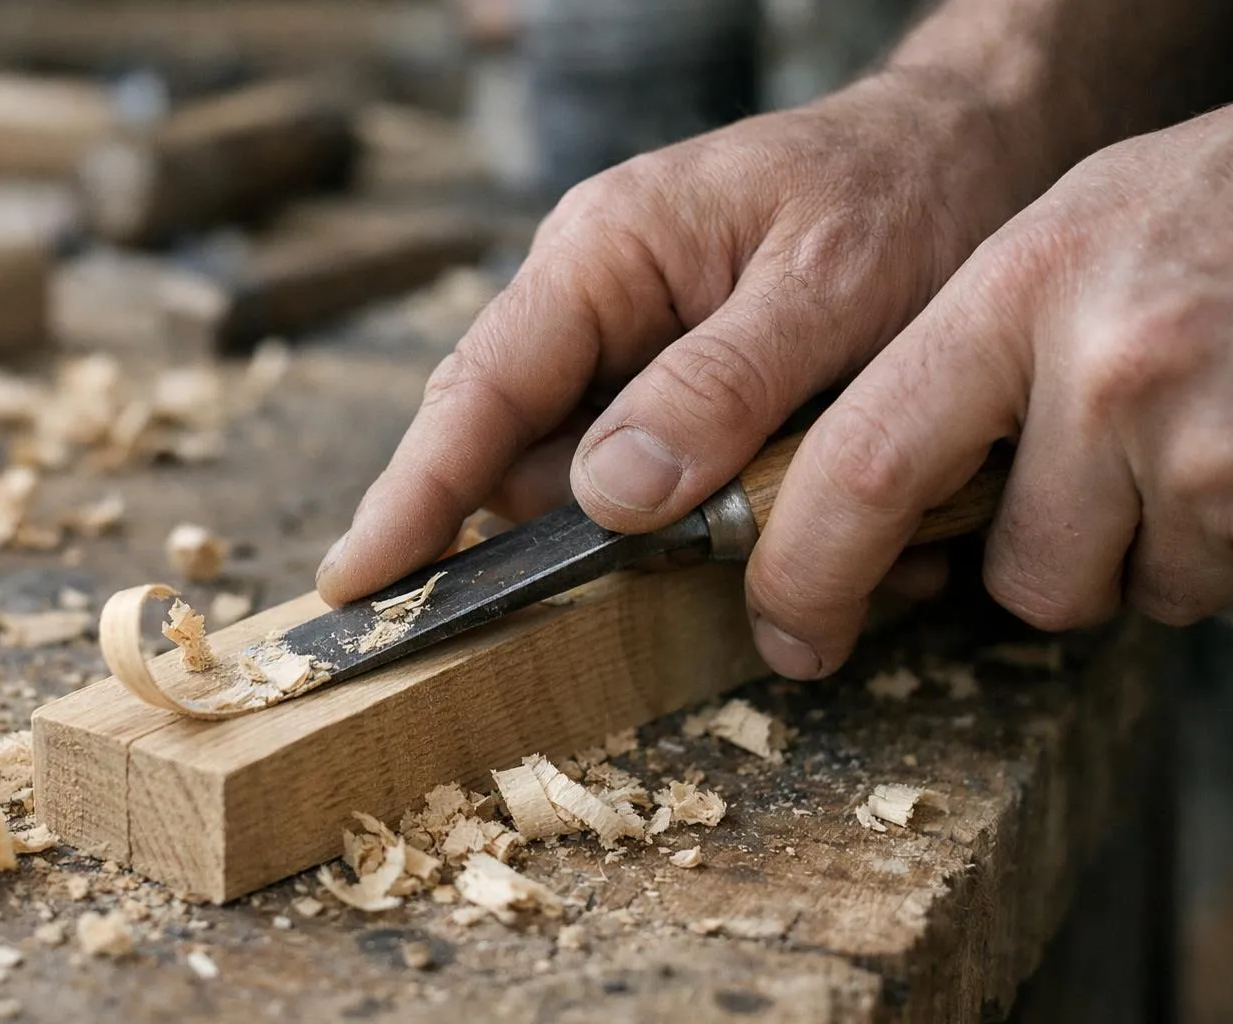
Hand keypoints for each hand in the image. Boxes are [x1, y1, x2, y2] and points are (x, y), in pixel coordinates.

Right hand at [317, 70, 1042, 604]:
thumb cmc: (904, 191)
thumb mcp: (827, 289)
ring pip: (602, 486)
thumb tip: (602, 496)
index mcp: (604, 255)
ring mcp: (640, 351)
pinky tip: (815, 510)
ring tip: (794, 524)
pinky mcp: (690, 393)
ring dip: (681, 535)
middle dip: (578, 540)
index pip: (480, 390)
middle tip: (673, 575)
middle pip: (527, 455)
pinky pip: (672, 483)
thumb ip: (717, 388)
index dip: (411, 498)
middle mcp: (601, 304)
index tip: (353, 587)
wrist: (978, 150)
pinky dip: (732, 519)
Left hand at [749, 107, 1232, 677]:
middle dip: (1032, 569)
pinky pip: (1209, 583)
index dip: (807, 574)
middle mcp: (1108, 367)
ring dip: (1140, 552)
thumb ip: (953, 357)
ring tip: (1179, 433)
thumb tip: (833, 487)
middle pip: (1019, 578)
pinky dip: (1211, 544)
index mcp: (1017, 291)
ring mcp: (1209, 435)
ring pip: (1127, 592)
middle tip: (1071, 490)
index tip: (788, 632)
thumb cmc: (1203, 211)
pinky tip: (1226, 447)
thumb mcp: (1055, 240)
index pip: (863, 466)